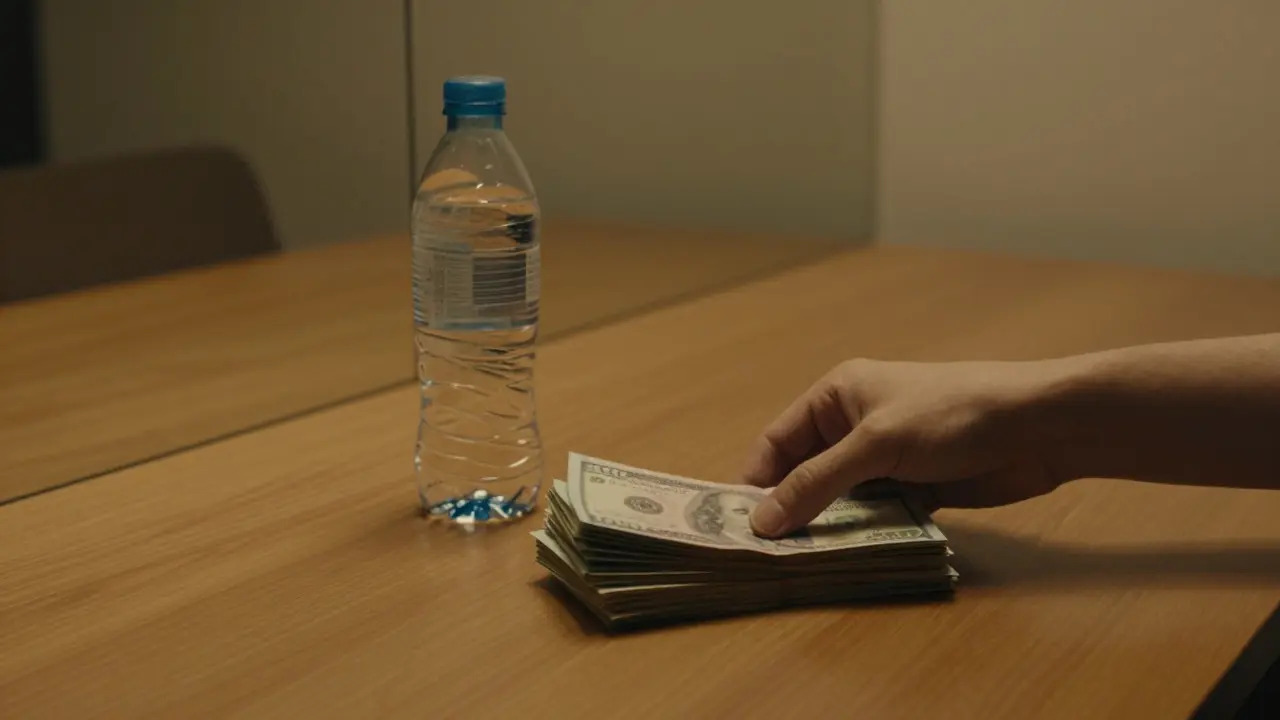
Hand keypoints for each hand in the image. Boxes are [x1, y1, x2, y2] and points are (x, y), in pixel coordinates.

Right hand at [742, 358, 1064, 537]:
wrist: (1038, 427)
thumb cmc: (950, 416)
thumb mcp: (875, 445)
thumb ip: (817, 484)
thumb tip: (762, 521)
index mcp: (836, 396)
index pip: (777, 441)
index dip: (757, 481)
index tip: (740, 527)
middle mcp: (854, 425)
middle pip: (805, 473)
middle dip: (790, 509)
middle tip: (768, 555)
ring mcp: (885, 458)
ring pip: (840, 498)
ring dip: (827, 526)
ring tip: (803, 564)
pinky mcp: (915, 487)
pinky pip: (874, 514)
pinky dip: (862, 533)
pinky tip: (848, 560)